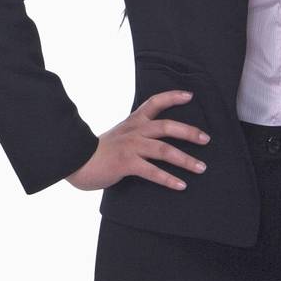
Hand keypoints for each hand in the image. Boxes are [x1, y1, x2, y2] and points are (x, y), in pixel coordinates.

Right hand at [66, 90, 208, 191]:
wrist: (73, 161)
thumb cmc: (97, 152)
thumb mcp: (119, 135)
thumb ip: (136, 134)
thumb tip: (155, 139)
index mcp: (133, 122)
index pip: (154, 102)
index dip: (172, 97)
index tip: (190, 95)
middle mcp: (135, 131)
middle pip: (167, 126)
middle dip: (189, 132)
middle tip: (207, 139)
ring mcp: (131, 147)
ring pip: (164, 150)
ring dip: (185, 159)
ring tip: (201, 167)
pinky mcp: (126, 164)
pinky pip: (152, 171)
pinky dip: (168, 178)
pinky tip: (181, 185)